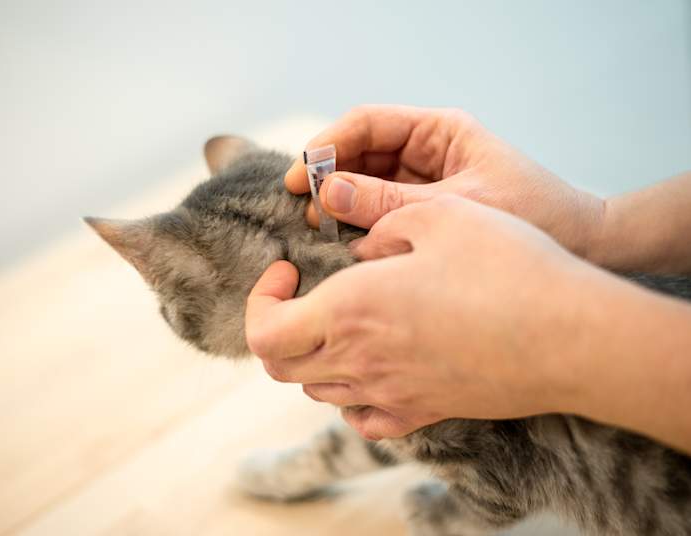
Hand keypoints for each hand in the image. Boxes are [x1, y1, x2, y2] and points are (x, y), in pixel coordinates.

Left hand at [246, 195, 593, 439]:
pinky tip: (371, 365)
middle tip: (302, 291)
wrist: (572, 336)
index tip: (286, 267)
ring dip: (310, 353)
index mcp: (351, 311)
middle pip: (280, 366)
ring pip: (317, 391)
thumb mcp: (437, 215)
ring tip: (340, 317)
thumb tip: (357, 245)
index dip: (260, 299)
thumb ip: (379, 221)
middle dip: (276, 325)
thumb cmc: (507, 268)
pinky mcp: (426, 411)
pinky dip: (349, 395)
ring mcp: (393, 394)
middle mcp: (362, 362)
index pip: (265, 331)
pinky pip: (364, 419)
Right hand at [286, 105, 604, 258]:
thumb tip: (329, 194)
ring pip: (364, 185)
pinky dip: (358, 225)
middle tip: (305, 211)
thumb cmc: (535, 213)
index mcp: (439, 131)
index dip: (328, 146)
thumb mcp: (458, 206)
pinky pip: (379, 213)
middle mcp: (425, 153)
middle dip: (329, 178)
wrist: (583, 247)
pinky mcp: (422, 216)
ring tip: (319, 230)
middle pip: (360, 154)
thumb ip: (391, 202)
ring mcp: (422, 184)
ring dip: (339, 204)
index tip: (303, 176)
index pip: (368, 124)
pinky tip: (343, 242)